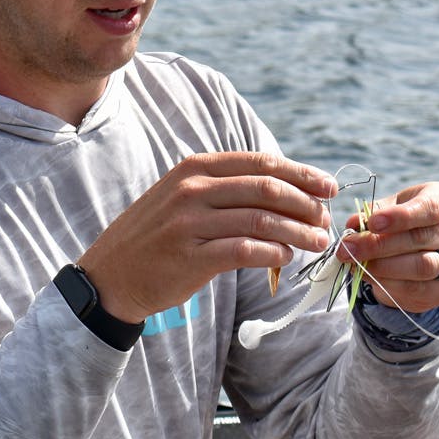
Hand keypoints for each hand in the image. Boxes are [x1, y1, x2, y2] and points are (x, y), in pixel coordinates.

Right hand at [78, 152, 336, 323]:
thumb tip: (286, 189)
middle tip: (326, 219)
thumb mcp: (182, 198)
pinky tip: (285, 259)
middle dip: (306, 204)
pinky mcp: (190, 257)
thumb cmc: (156, 237)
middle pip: (266, 189)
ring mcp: (189, 223)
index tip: (328, 187)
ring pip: (261, 221)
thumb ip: (225, 189)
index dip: (301, 174)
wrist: (110, 275)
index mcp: (194, 168)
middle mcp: (191, 190)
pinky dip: (273, 254)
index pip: (260, 163)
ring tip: (317, 242)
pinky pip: (245, 251)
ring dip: (298, 232)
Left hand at [335, 181, 438, 312]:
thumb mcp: (389, 209)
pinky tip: (366, 276)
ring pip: (422, 266)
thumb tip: (353, 224)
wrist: (421, 250)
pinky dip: (387, 283)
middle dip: (379, 245)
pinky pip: (417, 288)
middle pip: (420, 238)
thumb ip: (371, 215)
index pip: (429, 208)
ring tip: (354, 263)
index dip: (400, 217)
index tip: (372, 223)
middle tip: (348, 248)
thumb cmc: (401, 220)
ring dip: (382, 266)